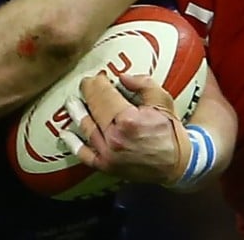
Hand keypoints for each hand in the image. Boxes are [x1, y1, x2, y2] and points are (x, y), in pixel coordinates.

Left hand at [59, 73, 189, 184]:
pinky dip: (73, 144)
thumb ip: (143, 84)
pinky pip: (84, 155)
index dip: (97, 82)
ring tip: (72, 101)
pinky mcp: (106, 167)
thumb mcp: (162, 101)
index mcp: (128, 120)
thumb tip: (121, 77)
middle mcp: (114, 138)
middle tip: (86, 84)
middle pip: (92, 108)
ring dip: (77, 112)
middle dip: (88, 92)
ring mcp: (108, 154)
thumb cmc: (170, 131)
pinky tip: (66, 133)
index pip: (103, 94)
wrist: (178, 164)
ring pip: (85, 128)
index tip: (97, 77)